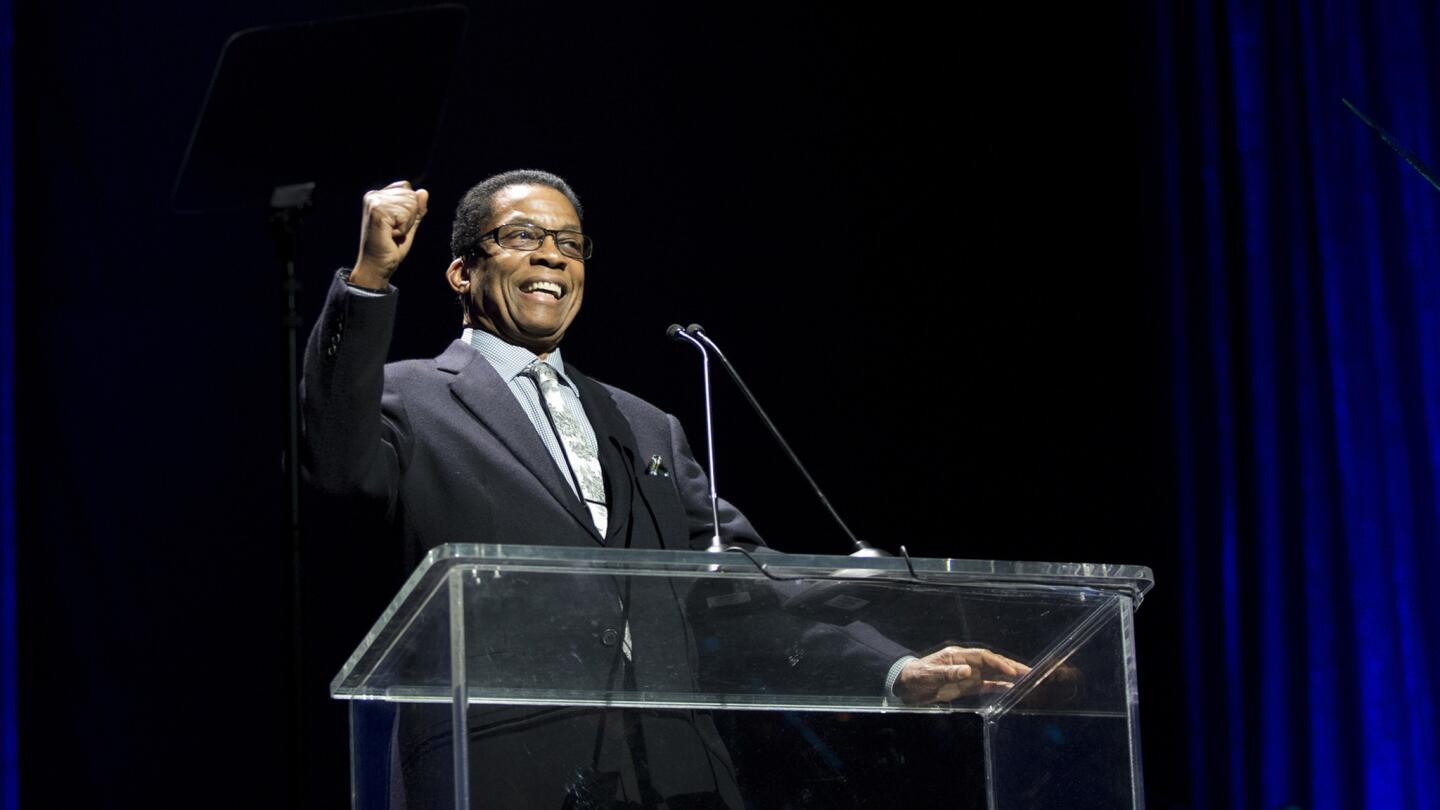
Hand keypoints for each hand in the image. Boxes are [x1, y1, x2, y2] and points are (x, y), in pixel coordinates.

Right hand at [351, 180, 428, 288]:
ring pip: (410, 204)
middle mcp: (373, 195)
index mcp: (377, 196)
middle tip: (394, 232)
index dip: (410, 209)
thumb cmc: (390, 248)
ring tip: (392, 234)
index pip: (407, 188)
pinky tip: (391, 235)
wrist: (377, 266)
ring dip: (406, 224)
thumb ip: (416, 210)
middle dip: (409, 217)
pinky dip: (404, 228)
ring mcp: (374, 202)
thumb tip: (424, 192)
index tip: (396, 225)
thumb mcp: (408, 226)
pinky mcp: (377, 211)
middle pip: (410, 195)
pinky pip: (406, 214)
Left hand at [893, 646, 1029, 703]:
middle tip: (1030, 672)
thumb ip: (947, 674)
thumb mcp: (928, 675)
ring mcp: (967, 675)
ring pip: (992, 674)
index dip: (997, 663)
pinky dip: (998, 687)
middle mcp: (966, 663)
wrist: (905, 685)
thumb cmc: (915, 676)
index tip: (1011, 670)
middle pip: (992, 663)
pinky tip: (1011, 689)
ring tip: (1027, 680)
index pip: (983, 657)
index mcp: (958, 656)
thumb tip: (968, 671)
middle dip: (1011, 667)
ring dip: (1009, 677)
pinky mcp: (966, 686)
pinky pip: (985, 685)